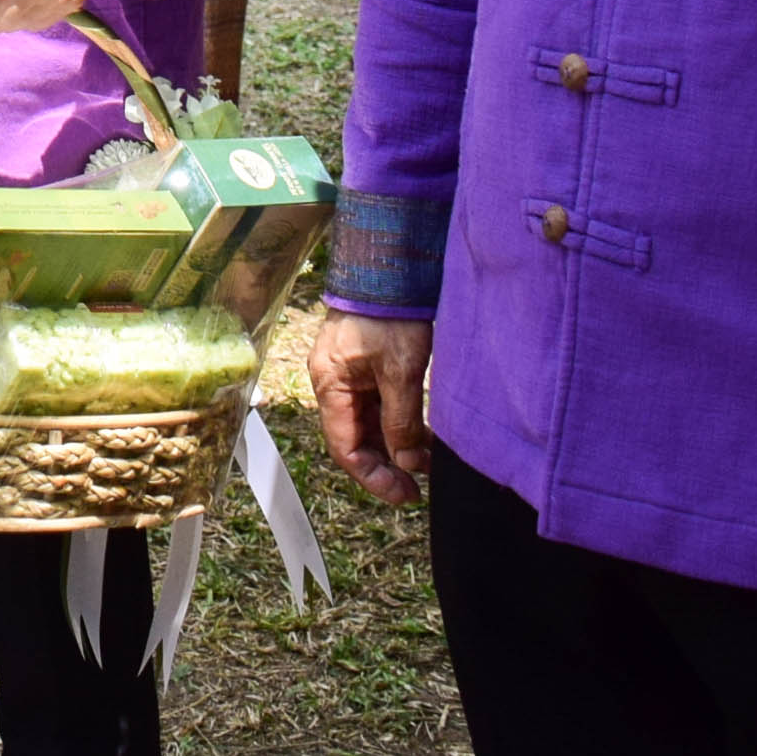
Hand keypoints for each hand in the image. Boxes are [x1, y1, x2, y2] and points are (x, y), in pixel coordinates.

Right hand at [310, 311, 432, 503]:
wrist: (390, 262)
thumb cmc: (390, 311)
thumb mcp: (401, 371)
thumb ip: (402, 421)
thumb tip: (409, 462)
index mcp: (330, 384)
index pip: (345, 447)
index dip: (374, 477)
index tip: (405, 494)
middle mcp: (333, 381)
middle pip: (355, 437)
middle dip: (386, 464)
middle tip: (418, 485)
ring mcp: (348, 371)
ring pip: (368, 422)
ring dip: (395, 444)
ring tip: (427, 461)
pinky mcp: (364, 362)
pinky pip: (376, 403)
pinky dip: (397, 422)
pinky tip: (422, 434)